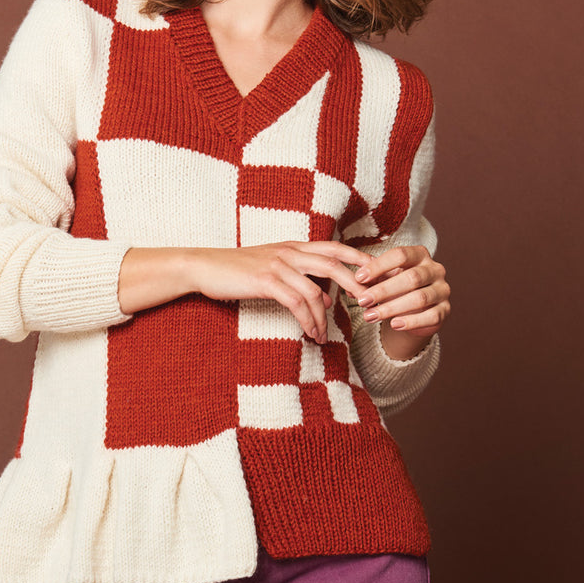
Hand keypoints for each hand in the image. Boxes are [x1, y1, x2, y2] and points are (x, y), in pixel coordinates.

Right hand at [121, 242, 371, 342]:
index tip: (379, 273)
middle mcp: (289, 252)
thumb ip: (301, 279)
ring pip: (315, 289)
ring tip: (327, 336)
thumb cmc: (237, 269)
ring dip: (325, 316)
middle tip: (371, 304)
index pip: (334, 247)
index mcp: (293, 246)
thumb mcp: (273, 269)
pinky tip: (310, 332)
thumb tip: (326, 297)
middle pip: (332, 263)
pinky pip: (295, 302)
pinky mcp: (265, 281)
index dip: (358, 258)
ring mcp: (277, 265)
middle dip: (356, 283)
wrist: (204, 266)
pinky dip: (307, 320)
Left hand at [354, 245, 449, 351]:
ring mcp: (443, 290)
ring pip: (420, 298)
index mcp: (420, 255)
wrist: (417, 310)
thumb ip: (370, 279)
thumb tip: (348, 284)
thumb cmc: (397, 288)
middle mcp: (435, 269)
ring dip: (392, 308)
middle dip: (383, 290)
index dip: (378, 265)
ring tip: (370, 316)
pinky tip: (394, 324)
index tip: (358, 277)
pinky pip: (431, 316)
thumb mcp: (384, 279)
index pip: (400, 255)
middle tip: (362, 301)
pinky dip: (411, 321)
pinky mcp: (445, 310)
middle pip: (411, 278)